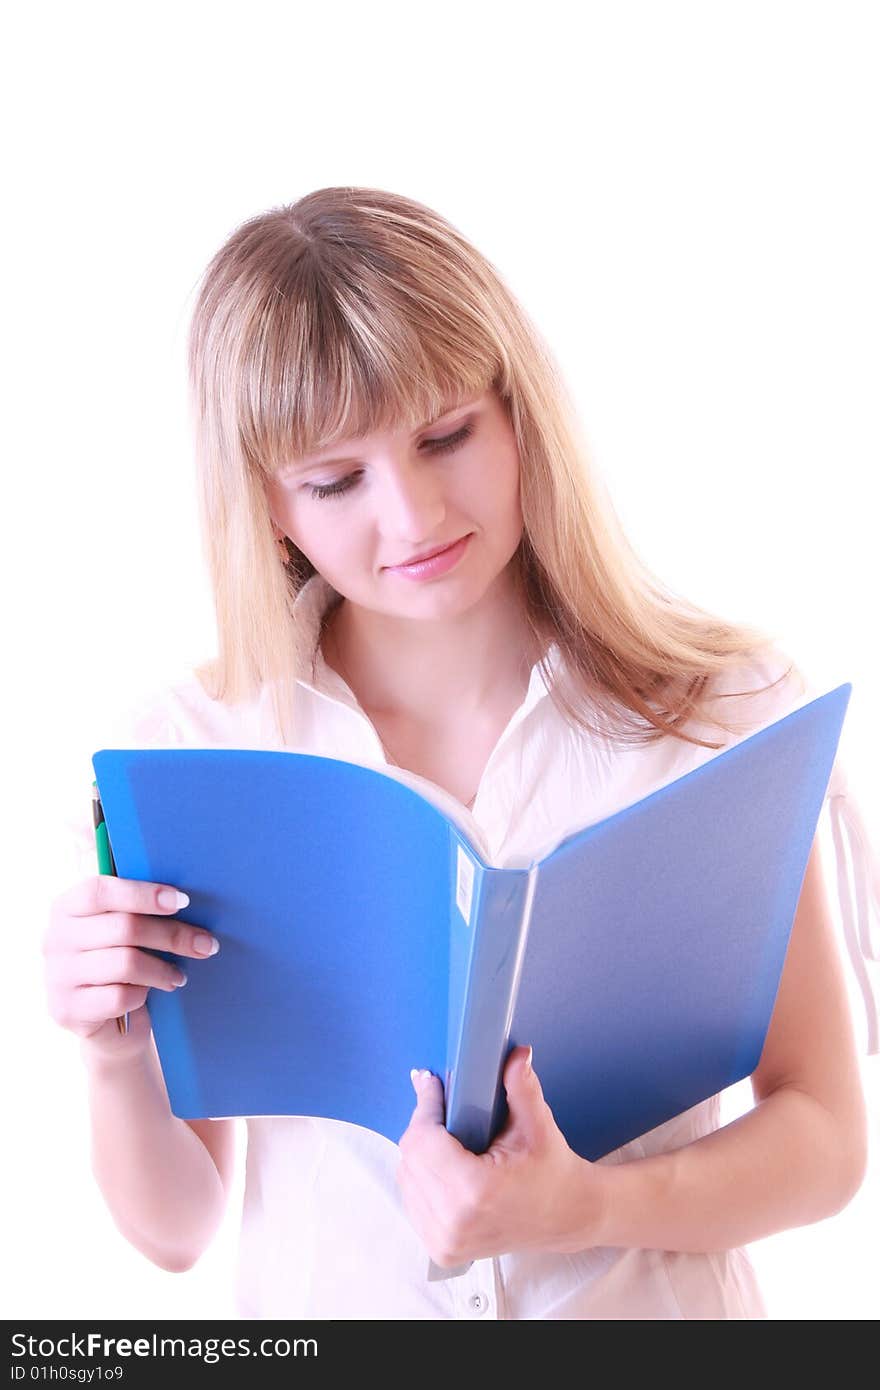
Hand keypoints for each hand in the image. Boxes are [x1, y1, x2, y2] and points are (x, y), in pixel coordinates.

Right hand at [43, 875, 219, 1061]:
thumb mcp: (121, 931)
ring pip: (126, 963)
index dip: (144, 894)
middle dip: (172, 935)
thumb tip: (183, 899)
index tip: (183, 901)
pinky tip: (150, 993)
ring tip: (180, 976)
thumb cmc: (119, 962)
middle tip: (205, 945)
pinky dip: (142, 994)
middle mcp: (55, 939)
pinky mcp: (68, 1010)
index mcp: (67, 907)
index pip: (101, 891)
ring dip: (163, 970)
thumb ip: (137, 910)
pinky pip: (119, 997)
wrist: (107, 1024)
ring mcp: (58, 976)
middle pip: (124, 928)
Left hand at [396, 1045, 607, 1268]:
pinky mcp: (441, 1250)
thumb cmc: (554, 1173)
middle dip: (423, 1125)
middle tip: (440, 1102)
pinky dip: (421, 1176)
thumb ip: (522, 1087)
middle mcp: (453, 1223)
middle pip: (410, 1156)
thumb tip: (515, 1053)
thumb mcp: (539, 1127)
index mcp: (474, 1192)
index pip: (422, 1140)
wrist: (567, 1218)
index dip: (425, 1106)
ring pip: (406, 1178)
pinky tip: (442, 1161)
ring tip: (444, 1132)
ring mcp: (445, 1242)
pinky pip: (413, 1200)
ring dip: (420, 1150)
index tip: (429, 1082)